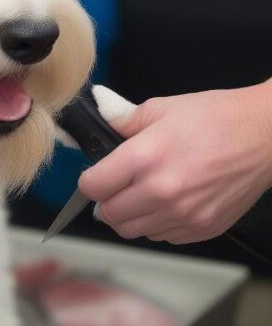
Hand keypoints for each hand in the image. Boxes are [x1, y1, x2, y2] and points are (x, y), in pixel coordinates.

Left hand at [79, 84, 271, 243]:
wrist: (263, 135)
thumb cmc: (213, 117)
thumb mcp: (160, 108)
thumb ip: (122, 120)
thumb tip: (100, 121)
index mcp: (144, 158)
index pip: (93, 186)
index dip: (89, 181)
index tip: (94, 176)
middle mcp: (161, 192)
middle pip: (109, 215)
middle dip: (104, 201)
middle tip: (114, 186)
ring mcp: (183, 215)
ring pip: (132, 231)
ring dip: (127, 215)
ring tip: (138, 193)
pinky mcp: (202, 229)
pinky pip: (162, 237)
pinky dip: (154, 223)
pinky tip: (164, 202)